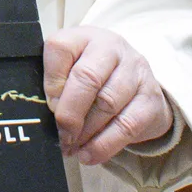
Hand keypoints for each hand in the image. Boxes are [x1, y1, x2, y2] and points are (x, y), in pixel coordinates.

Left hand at [44, 26, 173, 164]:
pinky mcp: (151, 99)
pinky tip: (89, 154)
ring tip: (71, 147)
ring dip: (85, 133)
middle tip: (60, 135)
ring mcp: (136, 71)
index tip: (48, 106)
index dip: (50, 81)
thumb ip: (56, 84)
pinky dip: (104, 145)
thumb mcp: (71, 70)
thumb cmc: (94, 79)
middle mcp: (112, 48)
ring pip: (107, 103)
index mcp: (84, 37)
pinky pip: (127, 126)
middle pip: (87, 78)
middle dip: (69, 113)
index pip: (60, 48)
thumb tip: (40, 114)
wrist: (138, 86)